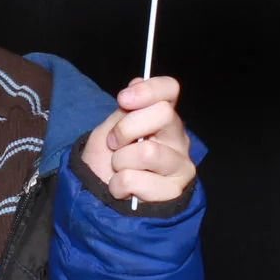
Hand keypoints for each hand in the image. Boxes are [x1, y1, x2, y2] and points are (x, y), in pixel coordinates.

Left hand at [79, 75, 196, 205]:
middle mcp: (177, 138)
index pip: (170, 89)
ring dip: (120, 162)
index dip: (148, 90)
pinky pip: (137, 180)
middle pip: (163, 114)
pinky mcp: (174, 191)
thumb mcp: (108, 130)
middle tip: (115, 143)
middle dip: (126, 128)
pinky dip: (119, 185)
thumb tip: (138, 82)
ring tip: (118, 170)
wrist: (98, 198)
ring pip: (147, 151)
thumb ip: (125, 110)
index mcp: (162, 117)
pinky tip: (123, 190)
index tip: (123, 99)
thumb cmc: (105, 162)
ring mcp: (180, 165)